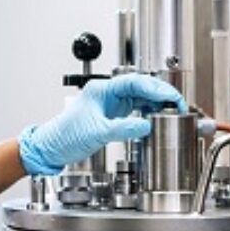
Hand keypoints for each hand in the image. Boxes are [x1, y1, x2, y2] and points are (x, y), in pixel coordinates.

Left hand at [17, 74, 187, 175]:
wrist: (51, 148)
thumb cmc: (65, 135)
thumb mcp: (97, 133)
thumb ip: (123, 128)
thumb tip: (146, 126)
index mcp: (102, 89)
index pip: (135, 82)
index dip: (155, 88)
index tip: (170, 97)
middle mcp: (108, 93)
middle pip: (141, 87)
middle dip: (160, 94)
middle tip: (178, 104)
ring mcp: (111, 103)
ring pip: (140, 97)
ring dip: (157, 104)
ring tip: (172, 112)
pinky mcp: (112, 114)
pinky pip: (135, 109)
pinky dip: (148, 113)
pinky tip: (157, 118)